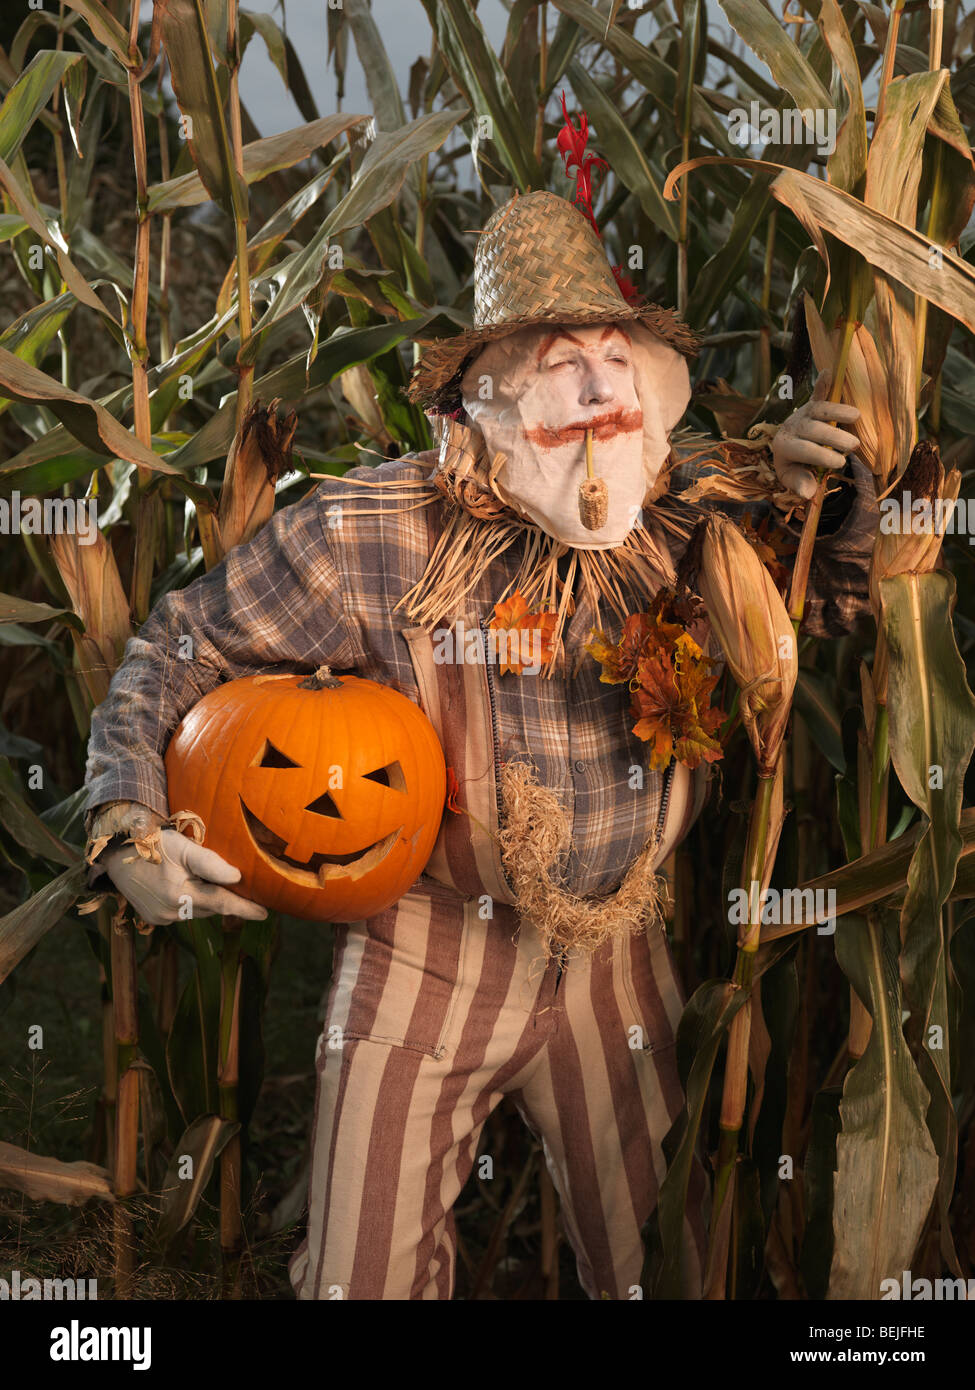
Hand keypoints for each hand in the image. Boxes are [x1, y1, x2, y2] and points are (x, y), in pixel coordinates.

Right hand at [102, 828, 266, 925]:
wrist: (116, 853)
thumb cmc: (153, 844)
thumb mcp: (184, 847)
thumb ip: (211, 863)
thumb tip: (237, 878)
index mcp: (179, 895)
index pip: (222, 904)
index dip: (245, 909)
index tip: (265, 913)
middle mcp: (170, 912)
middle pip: (211, 908)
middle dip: (225, 899)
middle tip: (241, 887)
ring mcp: (160, 918)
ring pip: (197, 911)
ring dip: (206, 900)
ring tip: (205, 880)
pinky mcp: (152, 919)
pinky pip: (181, 913)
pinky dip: (190, 902)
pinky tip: (185, 885)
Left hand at [772, 370, 860, 500]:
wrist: (784, 445)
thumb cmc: (792, 464)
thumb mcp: (791, 478)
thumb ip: (799, 484)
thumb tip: (808, 494)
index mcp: (785, 447)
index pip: (804, 451)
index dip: (821, 456)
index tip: (840, 463)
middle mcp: (793, 427)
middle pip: (813, 430)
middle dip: (833, 436)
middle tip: (853, 445)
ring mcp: (802, 414)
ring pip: (819, 409)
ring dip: (837, 410)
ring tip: (857, 415)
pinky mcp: (811, 404)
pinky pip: (817, 393)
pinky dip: (822, 383)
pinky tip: (827, 371)